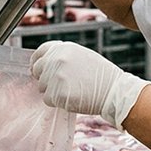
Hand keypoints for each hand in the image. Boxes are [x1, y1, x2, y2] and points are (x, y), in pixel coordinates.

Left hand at [31, 41, 147, 124]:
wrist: (113, 91)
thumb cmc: (101, 76)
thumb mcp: (82, 56)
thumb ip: (63, 57)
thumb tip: (45, 63)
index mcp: (63, 48)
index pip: (40, 52)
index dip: (37, 62)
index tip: (37, 69)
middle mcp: (57, 59)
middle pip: (38, 71)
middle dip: (45, 79)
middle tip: (59, 86)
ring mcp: (56, 76)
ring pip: (42, 87)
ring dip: (52, 91)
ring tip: (71, 91)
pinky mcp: (57, 93)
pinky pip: (48, 99)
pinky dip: (57, 102)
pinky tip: (71, 98)